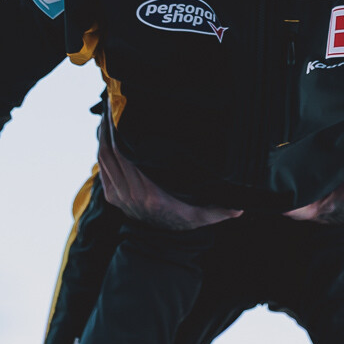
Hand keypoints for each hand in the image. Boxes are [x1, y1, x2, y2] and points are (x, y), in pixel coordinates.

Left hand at [96, 116, 243, 229]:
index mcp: (150, 193)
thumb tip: (241, 206)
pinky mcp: (111, 196)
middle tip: (114, 100)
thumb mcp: (203, 216)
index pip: (127, 156)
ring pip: (103, 157)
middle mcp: (130, 193)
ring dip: (103, 134)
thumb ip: (221, 210)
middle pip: (112, 151)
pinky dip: (101, 148)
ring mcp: (118, 195)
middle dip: (110, 126)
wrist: (160, 243)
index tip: (123, 109)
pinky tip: (105, 132)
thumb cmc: (183, 221)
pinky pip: (102, 167)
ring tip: (108, 111)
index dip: (120, 132)